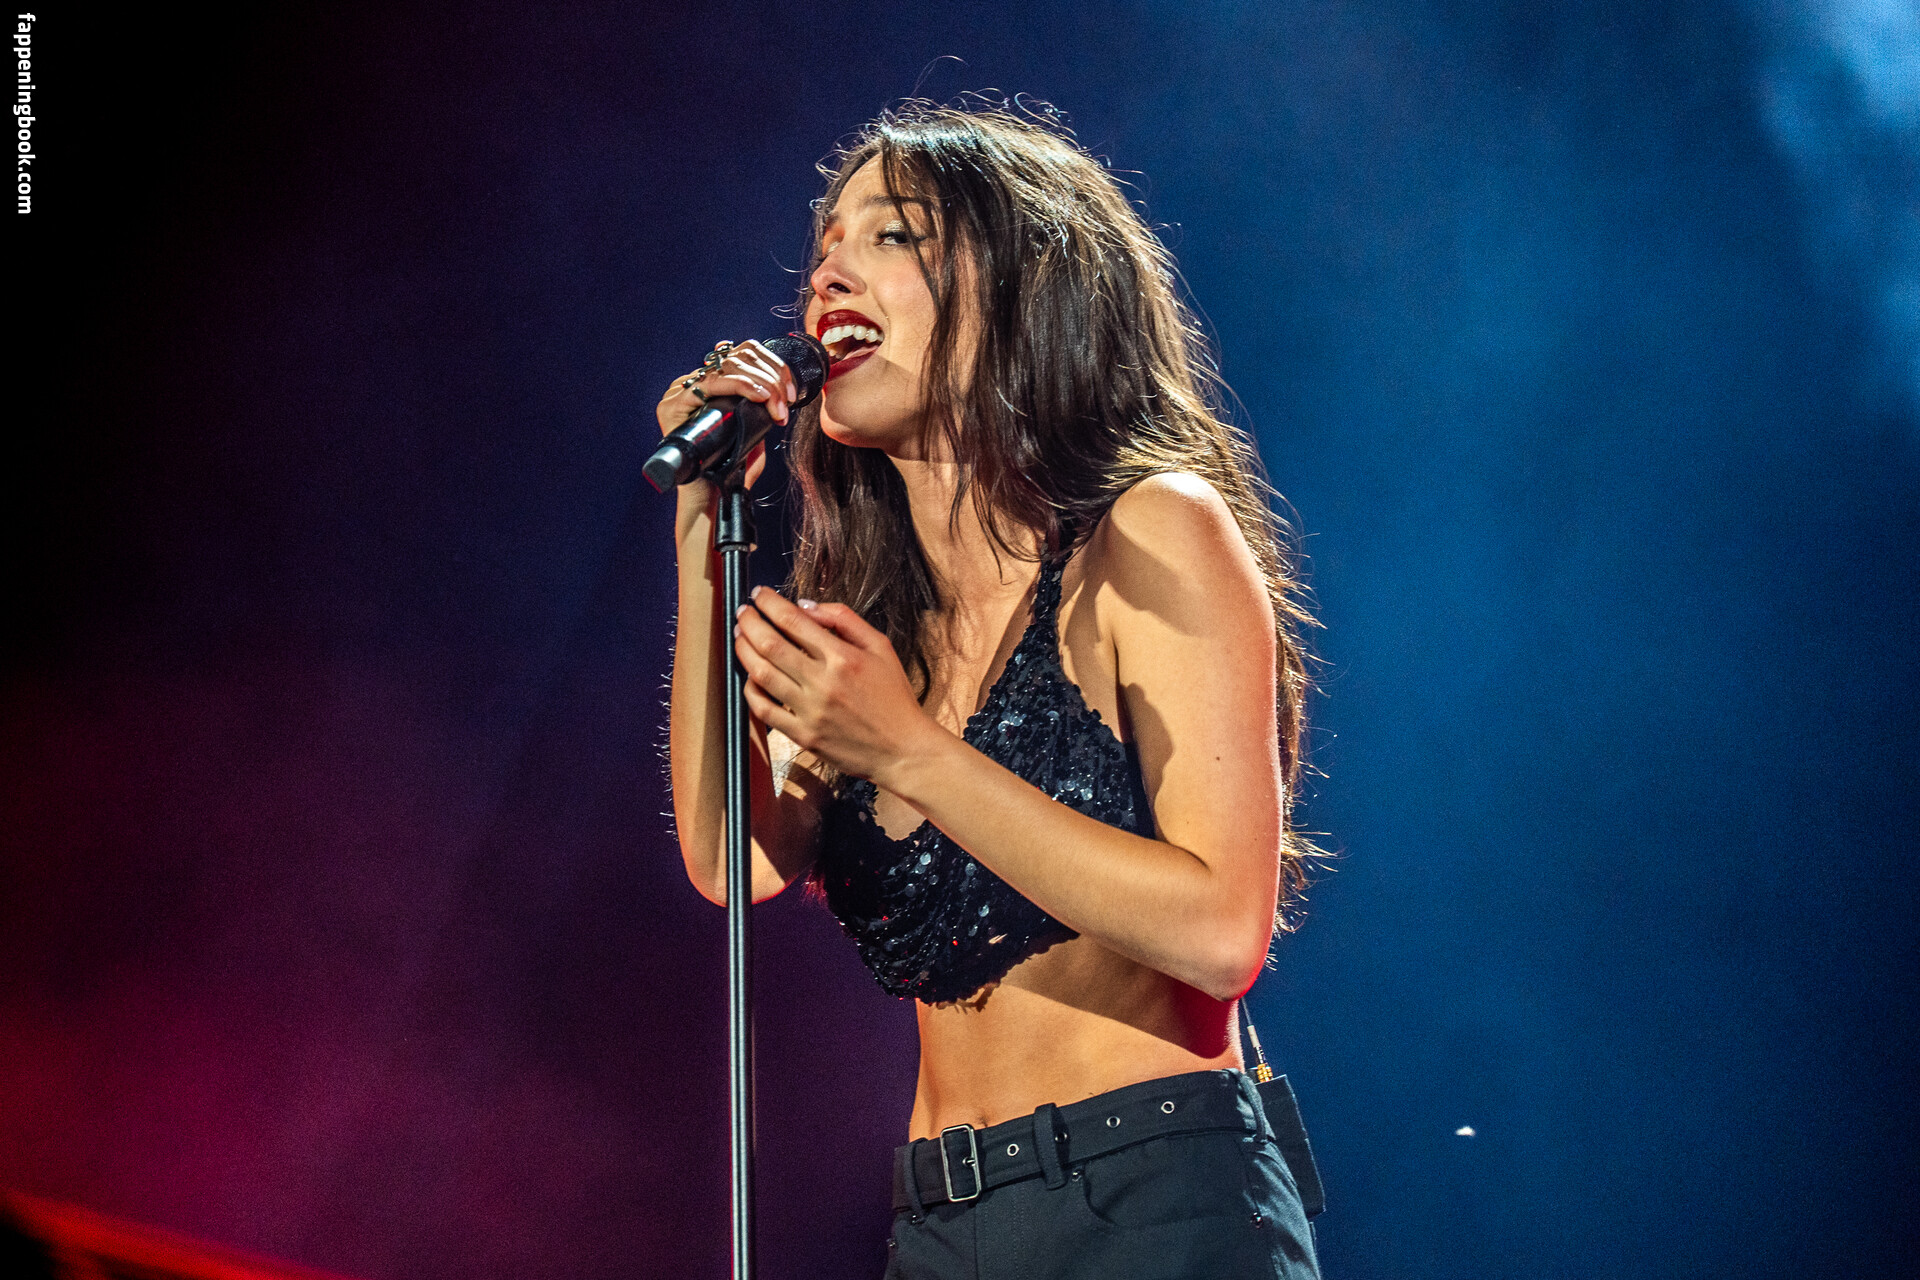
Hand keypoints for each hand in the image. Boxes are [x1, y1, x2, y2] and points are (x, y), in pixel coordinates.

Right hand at [656, 339, 799, 494]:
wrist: (711, 496)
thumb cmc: (730, 468)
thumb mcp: (752, 433)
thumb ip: (760, 410)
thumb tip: (777, 392)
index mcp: (708, 385)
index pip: (742, 355)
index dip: (773, 366)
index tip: (789, 394)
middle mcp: (692, 384)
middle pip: (738, 356)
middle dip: (771, 376)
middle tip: (785, 403)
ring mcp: (679, 393)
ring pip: (728, 366)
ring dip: (762, 383)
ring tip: (776, 406)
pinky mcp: (672, 405)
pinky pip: (711, 383)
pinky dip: (740, 385)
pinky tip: (759, 397)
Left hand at [733, 588, 944, 785]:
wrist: (903, 749)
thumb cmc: (894, 698)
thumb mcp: (881, 647)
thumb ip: (844, 620)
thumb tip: (805, 606)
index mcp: (843, 657)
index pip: (793, 620)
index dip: (769, 602)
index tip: (759, 594)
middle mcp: (823, 682)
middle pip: (770, 643)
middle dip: (749, 622)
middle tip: (742, 612)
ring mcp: (810, 711)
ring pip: (762, 674)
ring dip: (744, 651)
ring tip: (739, 637)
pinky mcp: (803, 736)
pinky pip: (765, 711)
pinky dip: (751, 691)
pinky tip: (750, 676)